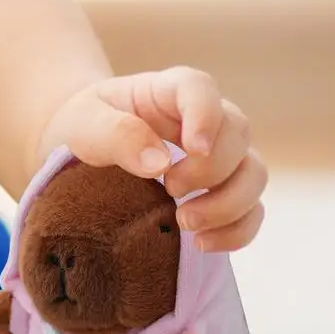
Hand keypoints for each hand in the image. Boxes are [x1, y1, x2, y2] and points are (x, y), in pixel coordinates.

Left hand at [39, 67, 266, 251]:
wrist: (80, 155)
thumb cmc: (84, 130)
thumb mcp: (84, 125)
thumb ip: (116, 135)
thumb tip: (159, 164)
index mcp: (168, 92)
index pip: (201, 90)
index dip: (206, 116)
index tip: (194, 148)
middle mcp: (204, 121)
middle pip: (237, 134)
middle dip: (210, 170)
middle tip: (171, 190)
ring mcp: (219, 159)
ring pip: (254, 175)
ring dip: (229, 204)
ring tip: (185, 222)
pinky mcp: (221, 194)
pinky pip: (251, 213)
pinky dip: (237, 232)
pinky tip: (202, 244)